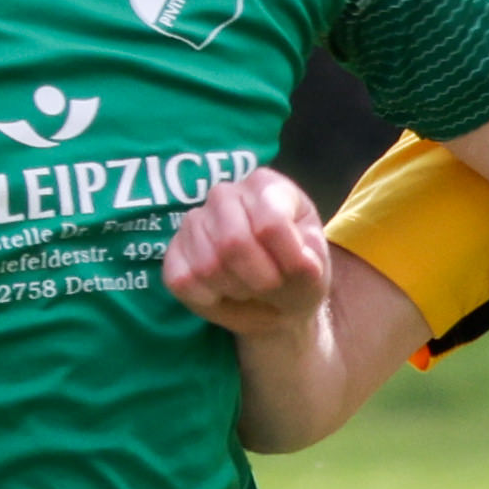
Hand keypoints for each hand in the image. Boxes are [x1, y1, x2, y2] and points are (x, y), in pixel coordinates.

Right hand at [159, 164, 336, 341]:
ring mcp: (194, 221)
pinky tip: (223, 292)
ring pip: (208, 266)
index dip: (287, 260)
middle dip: (260, 280)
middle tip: (271, 288)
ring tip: (249, 288)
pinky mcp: (173, 253)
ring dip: (236, 290)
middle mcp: (224, 194)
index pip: (270, 223)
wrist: (274, 302)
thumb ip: (309, 266)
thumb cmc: (297, 276)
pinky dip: (209, 299)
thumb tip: (302, 264)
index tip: (298, 273)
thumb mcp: (315, 271)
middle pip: (234, 243)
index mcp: (265, 185)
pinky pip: (184, 282)